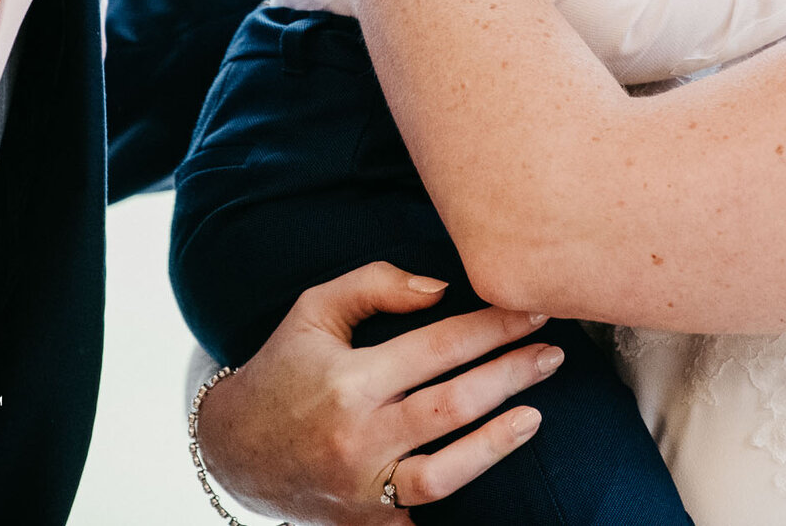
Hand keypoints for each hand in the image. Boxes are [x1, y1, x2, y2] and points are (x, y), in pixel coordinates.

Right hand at [194, 261, 564, 524]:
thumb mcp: (314, 309)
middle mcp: (357, 436)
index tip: (534, 310)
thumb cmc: (283, 368)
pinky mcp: (366, 522)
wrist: (233, 449)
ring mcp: (362, 487)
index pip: (440, 346)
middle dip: (511, 376)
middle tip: (552, 354)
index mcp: (349, 379)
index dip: (494, 325)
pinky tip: (497, 484)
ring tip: (534, 418)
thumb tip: (442, 289)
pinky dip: (459, 504)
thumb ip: (376, 284)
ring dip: (497, 445)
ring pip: (444, 471)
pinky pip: (420, 517)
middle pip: (453, 405)